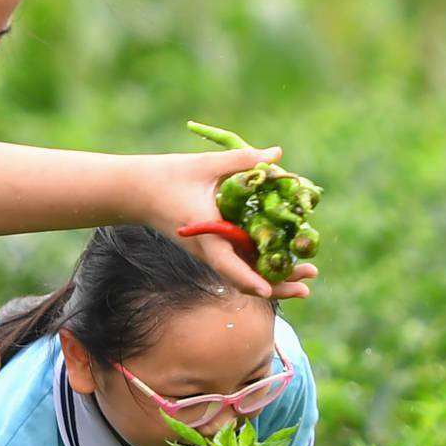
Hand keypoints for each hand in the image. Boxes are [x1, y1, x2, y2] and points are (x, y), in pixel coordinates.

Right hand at [148, 146, 313, 299]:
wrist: (137, 192)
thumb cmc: (168, 176)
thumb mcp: (206, 164)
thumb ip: (243, 160)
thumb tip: (277, 154)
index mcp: (205, 234)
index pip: (226, 263)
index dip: (248, 279)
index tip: (267, 291)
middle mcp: (209, 249)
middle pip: (244, 278)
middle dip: (277, 285)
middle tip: (308, 284)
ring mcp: (212, 251)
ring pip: (246, 273)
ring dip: (276, 276)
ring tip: (307, 275)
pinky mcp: (214, 247)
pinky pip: (241, 262)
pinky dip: (264, 264)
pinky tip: (287, 258)